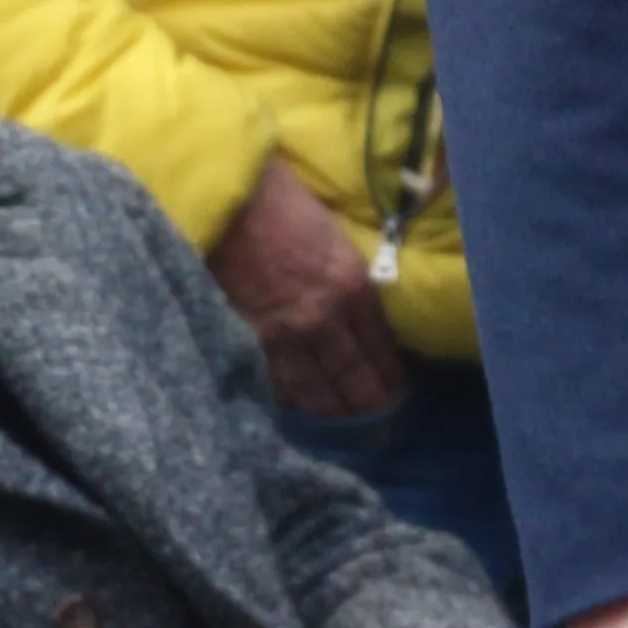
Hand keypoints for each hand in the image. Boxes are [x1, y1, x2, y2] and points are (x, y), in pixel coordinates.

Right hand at [208, 157, 405, 417]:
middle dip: (366, 403)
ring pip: (314, 389)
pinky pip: (273, 382)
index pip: (380, 346)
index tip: (397, 391)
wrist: (230, 198)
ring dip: (331, 412)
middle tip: (378, 424)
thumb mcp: (336, 240)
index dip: (388, 374)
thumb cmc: (286, 205)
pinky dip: (288, 401)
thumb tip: (358, 314)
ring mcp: (284, 333)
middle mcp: (325, 317)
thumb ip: (348, 282)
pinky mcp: (248, 338)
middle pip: (352, 376)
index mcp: (354, 286)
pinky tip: (298, 415)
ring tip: (343, 429)